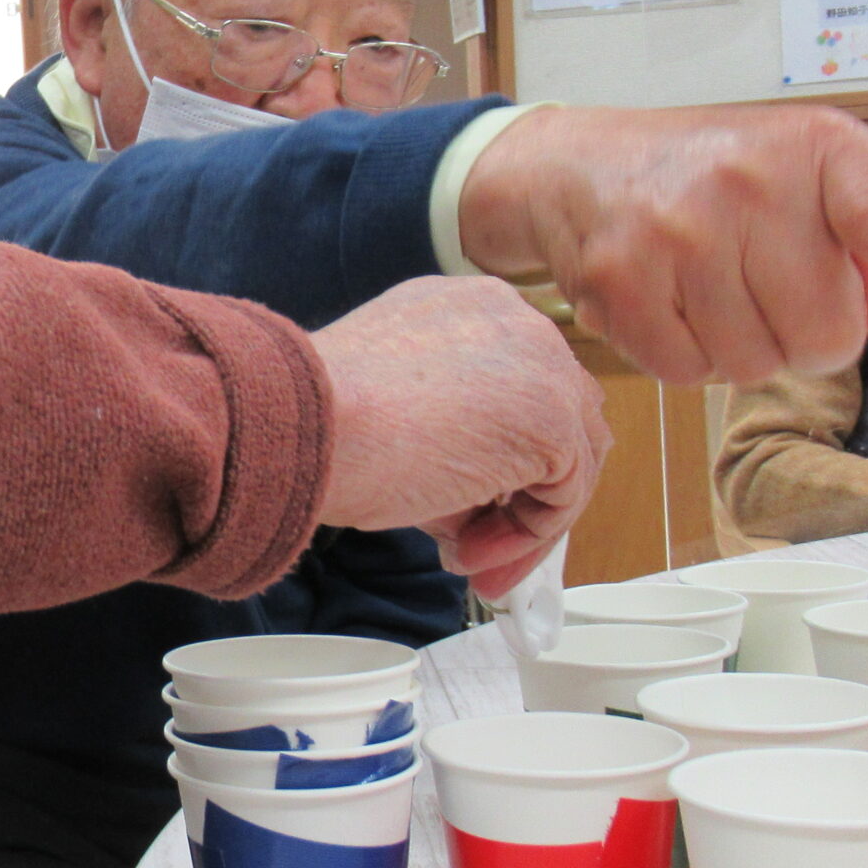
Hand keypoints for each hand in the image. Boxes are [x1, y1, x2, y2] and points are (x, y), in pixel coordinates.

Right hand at [311, 276, 610, 597]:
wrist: (299, 424)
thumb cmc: (319, 423)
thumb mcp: (392, 411)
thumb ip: (449, 434)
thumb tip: (475, 502)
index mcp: (469, 309)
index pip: (522, 389)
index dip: (499, 461)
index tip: (463, 512)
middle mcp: (514, 323)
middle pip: (559, 422)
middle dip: (518, 497)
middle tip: (473, 550)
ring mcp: (542, 365)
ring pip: (568, 462)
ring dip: (520, 524)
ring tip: (463, 557)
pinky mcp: (553, 418)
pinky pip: (563, 497)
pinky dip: (522, 537)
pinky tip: (464, 550)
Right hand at [459, 104, 867, 383]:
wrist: (577, 167)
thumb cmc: (711, 180)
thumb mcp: (803, 181)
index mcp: (814, 147)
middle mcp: (747, 180)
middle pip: (825, 332)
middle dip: (808, 337)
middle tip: (769, 295)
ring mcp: (676, 230)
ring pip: (754, 365)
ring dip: (742, 351)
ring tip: (711, 296)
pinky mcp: (619, 279)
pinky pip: (688, 373)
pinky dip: (687, 359)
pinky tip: (670, 311)